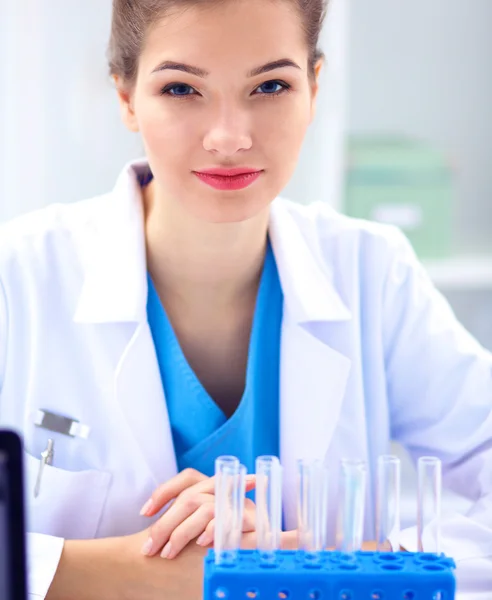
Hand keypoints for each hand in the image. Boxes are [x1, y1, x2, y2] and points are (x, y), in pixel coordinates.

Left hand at [139, 468, 255, 558]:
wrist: (274, 548)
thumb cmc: (235, 540)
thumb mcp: (209, 529)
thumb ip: (190, 522)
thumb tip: (157, 533)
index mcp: (217, 488)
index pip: (189, 477)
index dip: (165, 491)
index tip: (145, 513)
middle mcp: (228, 490)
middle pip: (190, 497)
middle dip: (164, 524)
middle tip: (149, 549)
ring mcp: (240, 503)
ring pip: (203, 508)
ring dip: (181, 532)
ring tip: (167, 553)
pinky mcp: (252, 520)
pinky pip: (227, 520)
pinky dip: (212, 530)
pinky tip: (199, 545)